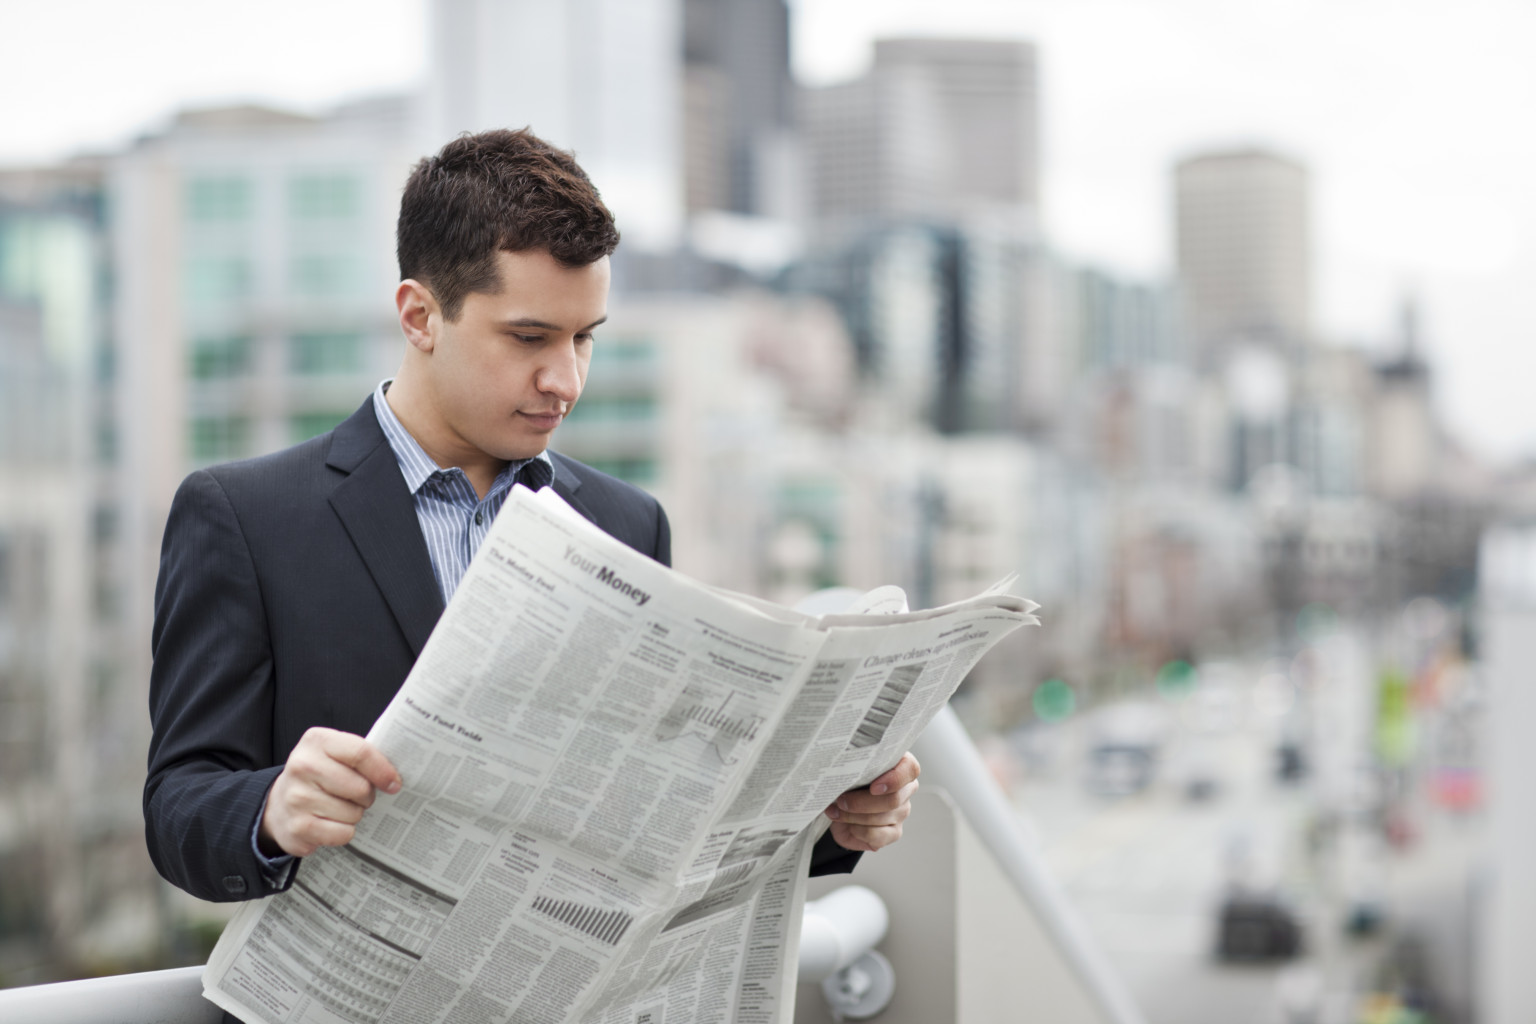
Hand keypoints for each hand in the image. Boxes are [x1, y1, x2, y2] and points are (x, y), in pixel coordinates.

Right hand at [258, 727, 401, 857]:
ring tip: (338, 807)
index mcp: (317, 741)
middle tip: (358, 796)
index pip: (361, 753)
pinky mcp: (297, 827)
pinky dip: (343, 831)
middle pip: (360, 787)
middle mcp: (302, 766)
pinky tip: (329, 823)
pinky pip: (342, 833)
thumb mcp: (335, 754)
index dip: (383, 770)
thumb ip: (362, 756)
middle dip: (367, 796)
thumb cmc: (319, 776)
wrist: (279, 803)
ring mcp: (297, 797)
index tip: (394, 783)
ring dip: (354, 814)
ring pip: (353, 813)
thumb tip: (395, 777)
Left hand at [824, 751, 919, 853]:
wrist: (840, 807)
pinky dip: (856, 830)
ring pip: (880, 818)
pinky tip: (848, 824)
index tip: (873, 787)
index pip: (910, 769)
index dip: (894, 779)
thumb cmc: (848, 783)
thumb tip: (843, 774)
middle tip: (841, 800)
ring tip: (835, 811)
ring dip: (853, 816)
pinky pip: (876, 835)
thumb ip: (854, 767)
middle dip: (861, 802)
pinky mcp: (894, 832)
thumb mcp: (850, 770)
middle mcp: (905, 789)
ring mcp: (902, 812)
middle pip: (893, 799)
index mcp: (900, 766)